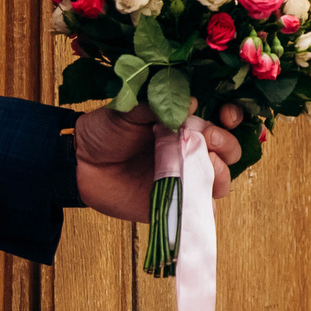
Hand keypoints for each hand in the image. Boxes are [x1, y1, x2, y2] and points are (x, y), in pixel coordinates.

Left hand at [73, 99, 245, 222]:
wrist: (79, 163)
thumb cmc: (104, 132)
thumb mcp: (128, 110)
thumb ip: (157, 104)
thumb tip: (191, 102)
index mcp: (184, 124)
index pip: (221, 119)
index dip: (232, 116)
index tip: (227, 115)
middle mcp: (189, 150)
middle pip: (228, 150)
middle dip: (225, 143)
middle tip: (207, 138)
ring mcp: (184, 178)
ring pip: (220, 179)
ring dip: (220, 171)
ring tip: (203, 164)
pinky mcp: (174, 203)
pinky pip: (199, 209)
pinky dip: (205, 205)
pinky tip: (198, 195)